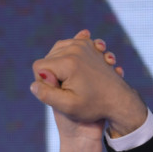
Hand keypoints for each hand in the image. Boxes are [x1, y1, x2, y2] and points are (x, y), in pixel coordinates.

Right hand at [31, 30, 146, 137]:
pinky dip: (69, 56)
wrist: (119, 99)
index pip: (38, 67)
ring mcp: (83, 44)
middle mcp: (74, 48)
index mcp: (67, 62)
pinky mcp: (89, 44)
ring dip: (59, 66)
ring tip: (72, 81)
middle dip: (52, 74)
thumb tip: (34, 84)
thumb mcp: (68, 107)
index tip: (59, 92)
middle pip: (47, 58)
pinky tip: (76, 68)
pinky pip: (69, 45)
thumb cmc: (93, 106)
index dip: (44, 83)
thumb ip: (47, 96)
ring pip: (56, 51)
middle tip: (68, 89)